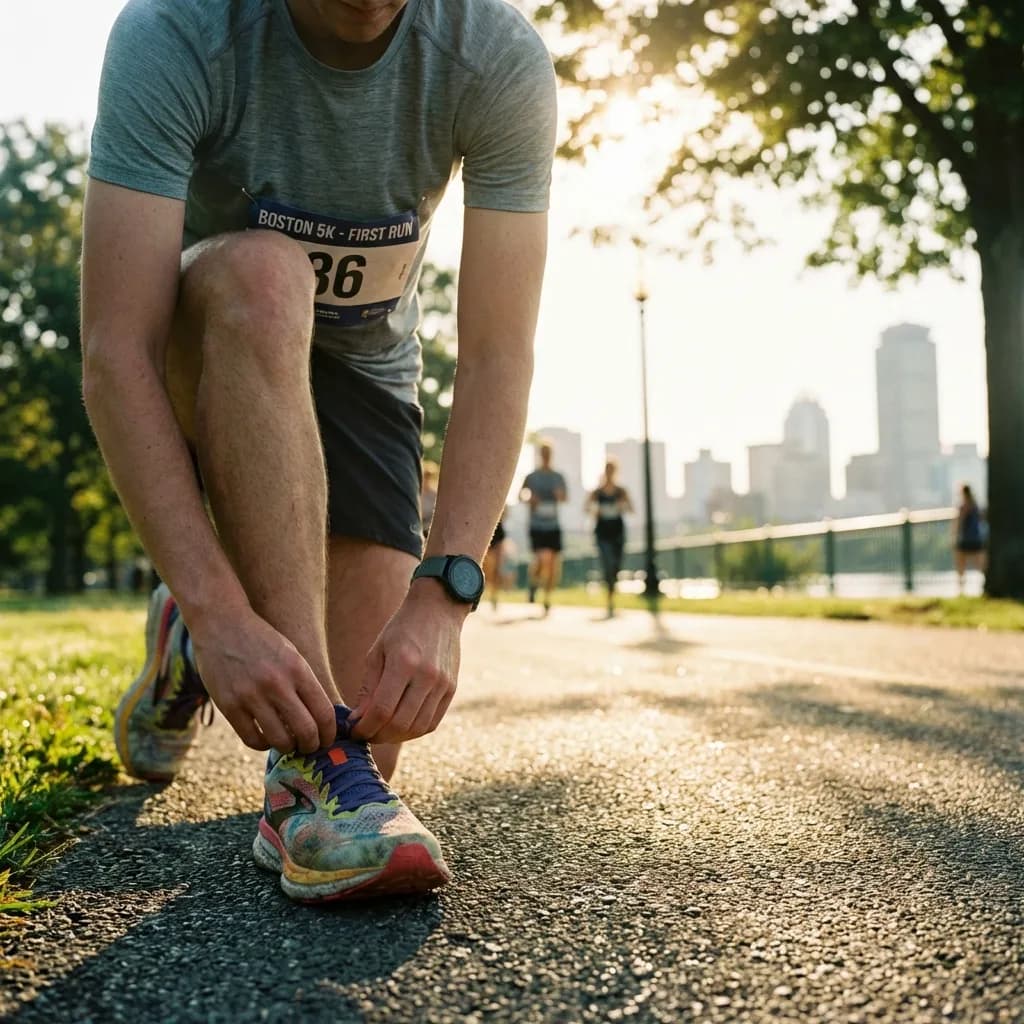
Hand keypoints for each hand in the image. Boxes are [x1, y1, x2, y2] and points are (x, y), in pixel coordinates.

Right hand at [188, 606, 335, 753]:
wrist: (222, 624)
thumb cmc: (261, 640)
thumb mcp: (292, 654)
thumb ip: (305, 684)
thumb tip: (321, 719)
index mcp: (297, 669)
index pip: (324, 713)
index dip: (329, 733)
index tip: (327, 739)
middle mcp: (276, 684)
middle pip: (306, 731)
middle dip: (312, 745)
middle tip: (309, 747)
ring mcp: (251, 695)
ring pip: (280, 740)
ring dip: (288, 747)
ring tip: (288, 743)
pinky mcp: (229, 705)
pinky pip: (252, 739)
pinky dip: (263, 744)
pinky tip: (266, 738)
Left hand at [350, 582, 463, 743]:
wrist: (438, 609)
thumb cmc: (401, 628)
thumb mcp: (377, 652)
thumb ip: (368, 688)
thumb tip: (359, 721)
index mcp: (404, 663)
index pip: (382, 710)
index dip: (365, 728)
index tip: (355, 731)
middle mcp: (427, 676)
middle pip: (401, 723)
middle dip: (378, 736)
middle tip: (366, 734)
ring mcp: (443, 684)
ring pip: (418, 727)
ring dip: (397, 737)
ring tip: (382, 732)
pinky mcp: (452, 688)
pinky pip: (432, 722)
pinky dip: (415, 730)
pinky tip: (401, 726)